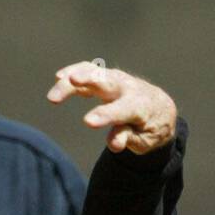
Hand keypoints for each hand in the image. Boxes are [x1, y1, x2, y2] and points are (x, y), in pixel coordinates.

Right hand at [47, 62, 176, 154]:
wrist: (159, 107)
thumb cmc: (150, 127)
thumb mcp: (145, 140)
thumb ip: (128, 139)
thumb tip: (114, 144)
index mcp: (140, 106)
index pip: (121, 110)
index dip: (105, 115)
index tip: (88, 122)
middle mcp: (127, 88)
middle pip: (105, 81)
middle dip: (88, 79)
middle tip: (71, 81)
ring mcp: (115, 80)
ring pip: (93, 72)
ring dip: (74, 76)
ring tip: (55, 90)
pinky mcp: (104, 78)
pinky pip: (88, 70)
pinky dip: (73, 71)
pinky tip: (58, 77)